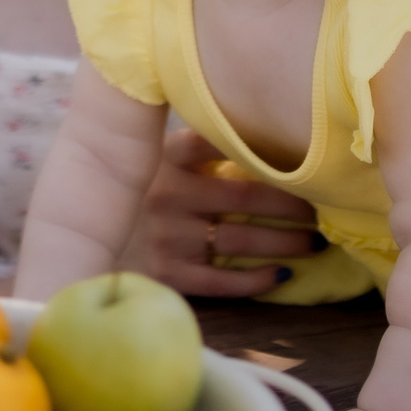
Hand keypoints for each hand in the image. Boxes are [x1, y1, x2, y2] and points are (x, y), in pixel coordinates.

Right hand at [124, 129, 321, 297]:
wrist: (87, 240)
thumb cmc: (140, 194)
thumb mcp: (159, 157)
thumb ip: (200, 145)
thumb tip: (267, 129)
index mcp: (168, 157)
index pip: (223, 144)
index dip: (269, 153)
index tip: (307, 160)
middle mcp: (167, 194)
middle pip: (247, 197)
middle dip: (294, 205)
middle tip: (323, 209)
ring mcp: (167, 237)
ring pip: (241, 240)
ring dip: (286, 243)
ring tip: (314, 242)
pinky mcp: (167, 274)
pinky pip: (222, 280)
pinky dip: (256, 279)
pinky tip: (281, 276)